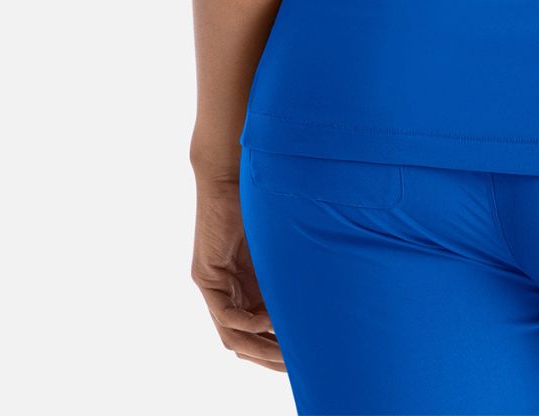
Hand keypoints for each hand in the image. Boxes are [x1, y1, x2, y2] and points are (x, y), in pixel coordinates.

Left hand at [190, 167, 285, 373]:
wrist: (235, 170)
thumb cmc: (264, 198)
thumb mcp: (285, 244)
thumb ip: (296, 268)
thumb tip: (334, 287)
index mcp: (248, 284)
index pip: (259, 332)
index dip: (279, 351)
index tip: (305, 360)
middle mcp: (228, 290)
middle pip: (245, 341)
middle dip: (271, 358)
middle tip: (298, 369)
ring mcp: (214, 284)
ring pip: (233, 334)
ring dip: (259, 349)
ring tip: (287, 355)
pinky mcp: (205, 275)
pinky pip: (225, 313)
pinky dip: (247, 322)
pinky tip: (268, 321)